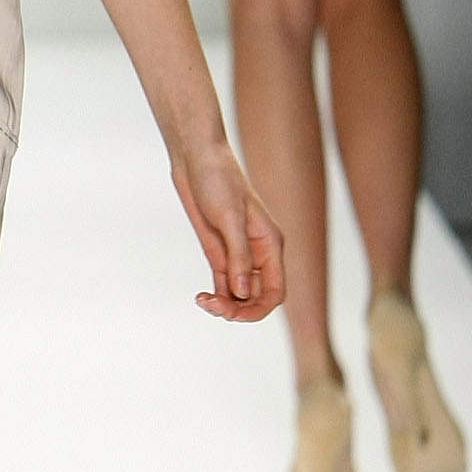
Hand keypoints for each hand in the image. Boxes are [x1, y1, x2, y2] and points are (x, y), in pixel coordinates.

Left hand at [170, 140, 284, 321]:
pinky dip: (215, 295)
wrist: (196, 158)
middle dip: (239, 309)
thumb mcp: (229, 218)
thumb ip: (238, 256)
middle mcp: (259, 253)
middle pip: (257, 298)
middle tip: (211, 305)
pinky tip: (200, 297)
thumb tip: (243, 293)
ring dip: (225, 305)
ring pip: (240, 294)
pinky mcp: (219, 251)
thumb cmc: (218, 180)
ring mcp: (238, 254)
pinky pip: (224, 284)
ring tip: (203, 302)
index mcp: (271, 245)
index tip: (233, 313)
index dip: (259, 309)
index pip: (276, 291)